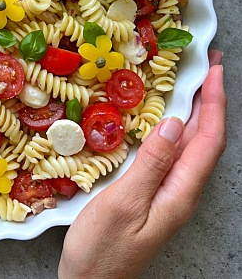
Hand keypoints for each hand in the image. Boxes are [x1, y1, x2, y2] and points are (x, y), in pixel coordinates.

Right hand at [59, 50, 225, 278]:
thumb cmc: (102, 249)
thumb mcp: (124, 204)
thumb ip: (151, 164)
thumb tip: (172, 123)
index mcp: (180, 193)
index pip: (207, 141)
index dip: (213, 104)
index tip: (212, 71)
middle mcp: (180, 192)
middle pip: (204, 140)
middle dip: (211, 101)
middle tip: (206, 67)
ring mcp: (167, 194)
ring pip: (190, 147)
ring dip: (195, 113)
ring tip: (192, 85)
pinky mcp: (153, 194)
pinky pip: (172, 154)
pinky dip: (174, 129)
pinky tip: (164, 121)